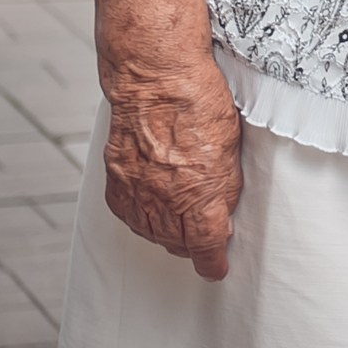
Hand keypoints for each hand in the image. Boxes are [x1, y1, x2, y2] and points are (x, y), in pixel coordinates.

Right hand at [98, 62, 243, 280]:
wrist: (156, 78)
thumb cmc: (200, 103)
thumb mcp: (230, 149)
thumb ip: (225, 188)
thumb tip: (221, 215)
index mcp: (200, 196)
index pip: (206, 246)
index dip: (212, 262)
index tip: (217, 269)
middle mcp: (164, 201)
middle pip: (177, 243)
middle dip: (192, 247)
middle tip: (204, 241)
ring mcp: (137, 191)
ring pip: (151, 232)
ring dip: (167, 235)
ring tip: (180, 229)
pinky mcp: (117, 179)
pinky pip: (128, 214)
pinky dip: (142, 219)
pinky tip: (152, 213)